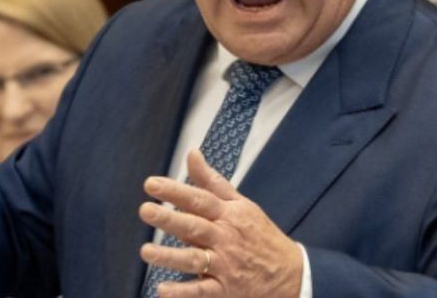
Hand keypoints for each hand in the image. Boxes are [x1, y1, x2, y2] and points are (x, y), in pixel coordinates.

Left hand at [139, 150, 302, 297]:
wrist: (291, 273)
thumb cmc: (260, 234)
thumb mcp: (241, 204)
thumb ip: (212, 181)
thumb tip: (192, 153)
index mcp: (228, 215)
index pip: (200, 199)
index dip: (176, 191)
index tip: (151, 184)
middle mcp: (225, 238)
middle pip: (195, 227)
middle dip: (170, 219)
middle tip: (145, 210)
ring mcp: (225, 265)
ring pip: (195, 259)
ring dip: (170, 257)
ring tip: (146, 252)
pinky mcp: (225, 290)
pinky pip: (202, 291)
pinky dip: (183, 292)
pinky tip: (162, 290)